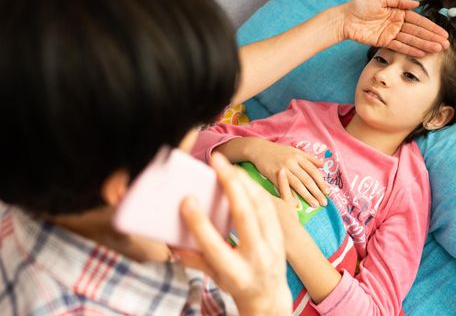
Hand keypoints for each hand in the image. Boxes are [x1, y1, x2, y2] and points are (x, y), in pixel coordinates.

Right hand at [174, 152, 291, 315]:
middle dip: (230, 186)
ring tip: (227, 165)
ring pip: (260, 205)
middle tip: (217, 163)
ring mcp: (272, 244)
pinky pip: (268, 205)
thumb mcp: (213, 277)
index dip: (199, 223)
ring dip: (244, 181)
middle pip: (244, 217)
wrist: (269, 296)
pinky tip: (241, 176)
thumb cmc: (236, 284)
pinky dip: (254, 187)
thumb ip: (193, 259)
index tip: (187, 200)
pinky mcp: (280, 233)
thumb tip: (171, 240)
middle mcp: (256, 257)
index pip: (214, 246)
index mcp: (235, 273)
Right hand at [249, 138, 328, 207]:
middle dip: (317, 192)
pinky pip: (284, 187)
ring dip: (308, 196)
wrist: (259, 149)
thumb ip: (309, 158)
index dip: (321, 182)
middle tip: (325, 203)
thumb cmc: (278, 151)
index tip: (328, 192)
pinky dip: (291, 195)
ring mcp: (283, 169)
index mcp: (299, 156)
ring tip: (315, 205)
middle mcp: (292, 162)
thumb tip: (323, 165)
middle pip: (308, 179)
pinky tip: (297, 203)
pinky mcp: (273, 174)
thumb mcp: (294, 150)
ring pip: (298, 184)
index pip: (314, 171)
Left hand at [339, 0, 449, 56]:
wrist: (345, 19)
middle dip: (432, 38)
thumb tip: (416, 4)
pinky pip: (399, 47)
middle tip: (445, 45)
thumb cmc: (361, 6)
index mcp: (398, 12)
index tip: (443, 33)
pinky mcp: (383, 42)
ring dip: (424, 45)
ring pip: (411, 40)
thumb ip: (399, 2)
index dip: (431, 27)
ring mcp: (390, 34)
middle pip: (418, 32)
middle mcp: (396, 24)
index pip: (418, 21)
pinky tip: (421, 53)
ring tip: (438, 50)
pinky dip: (410, 50)